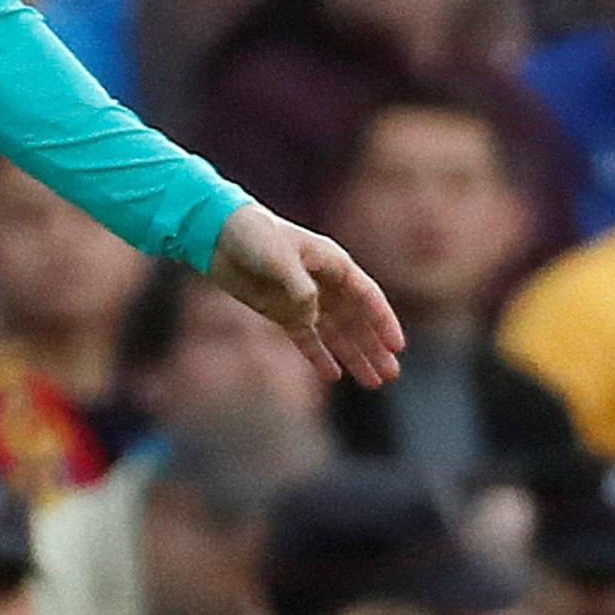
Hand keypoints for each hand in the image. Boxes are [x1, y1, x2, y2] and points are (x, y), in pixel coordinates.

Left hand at [207, 205, 402, 386]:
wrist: (217, 233)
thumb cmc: (254, 234)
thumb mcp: (279, 257)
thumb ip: (299, 288)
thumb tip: (312, 318)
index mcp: (332, 263)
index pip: (367, 296)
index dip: (383, 322)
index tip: (397, 347)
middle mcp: (323, 283)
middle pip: (356, 321)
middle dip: (374, 347)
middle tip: (391, 374)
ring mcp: (302, 299)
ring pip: (335, 333)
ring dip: (353, 356)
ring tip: (372, 382)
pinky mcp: (280, 311)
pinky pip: (306, 338)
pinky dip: (318, 356)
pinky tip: (334, 375)